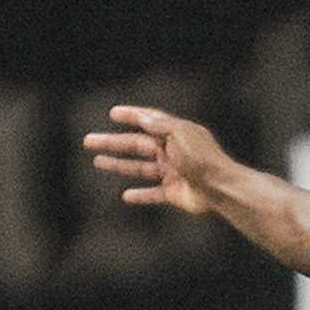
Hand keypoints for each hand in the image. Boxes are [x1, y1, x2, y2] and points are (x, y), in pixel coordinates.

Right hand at [85, 104, 238, 215]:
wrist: (220, 188)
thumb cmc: (203, 158)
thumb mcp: (181, 134)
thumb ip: (161, 126)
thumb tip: (144, 118)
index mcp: (175, 133)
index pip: (149, 121)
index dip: (131, 116)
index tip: (113, 113)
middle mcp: (172, 151)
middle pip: (136, 145)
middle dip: (112, 143)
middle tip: (89, 141)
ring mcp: (173, 172)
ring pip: (140, 168)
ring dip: (118, 165)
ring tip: (97, 162)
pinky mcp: (174, 193)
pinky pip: (153, 193)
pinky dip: (140, 195)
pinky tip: (125, 195)